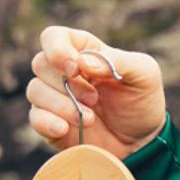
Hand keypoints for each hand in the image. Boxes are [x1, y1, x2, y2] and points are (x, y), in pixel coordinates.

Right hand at [29, 26, 166, 155]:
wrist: (142, 142)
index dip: (57, 49)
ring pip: (35, 91)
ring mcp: (55, 98)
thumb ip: (117, 62)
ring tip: (89, 119)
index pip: (53, 37)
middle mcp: (63, 72)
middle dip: (67, 83)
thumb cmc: (142, 102)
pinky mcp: (51, 124)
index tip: (75, 68)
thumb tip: (83, 63)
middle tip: (94, 99)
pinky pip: (35, 118)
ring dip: (62, 105)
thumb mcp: (144, 74)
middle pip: (40, 64)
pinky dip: (47, 122)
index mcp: (83, 51)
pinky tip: (65, 129)